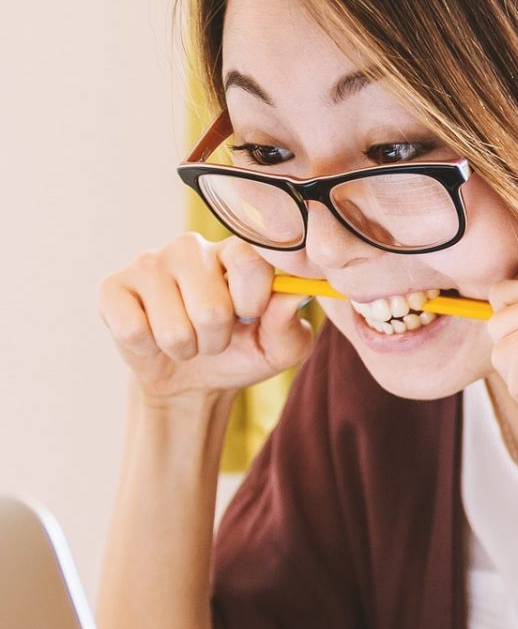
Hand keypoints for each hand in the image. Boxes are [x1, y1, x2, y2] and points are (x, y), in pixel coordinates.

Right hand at [100, 233, 313, 401]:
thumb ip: (290, 325)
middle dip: (216, 340)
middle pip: (211, 308)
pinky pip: (133, 331)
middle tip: (213, 336)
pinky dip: (148, 349)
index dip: (253, 300)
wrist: (191, 380)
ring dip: (185, 349)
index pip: (249, 259)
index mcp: (235, 252)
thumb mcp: (277, 349)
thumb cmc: (240, 353)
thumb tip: (292, 296)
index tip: (250, 315)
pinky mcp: (113, 287)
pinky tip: (151, 336)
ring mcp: (148, 263)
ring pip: (174, 329)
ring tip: (185, 339)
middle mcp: (191, 248)